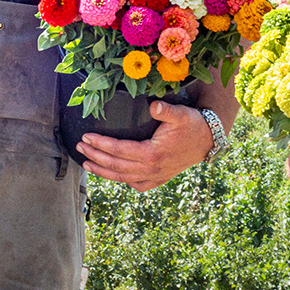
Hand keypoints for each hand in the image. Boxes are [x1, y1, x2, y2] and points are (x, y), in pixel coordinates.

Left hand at [76, 100, 212, 191]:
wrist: (209, 141)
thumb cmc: (193, 124)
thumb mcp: (180, 114)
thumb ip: (165, 110)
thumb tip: (153, 105)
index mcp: (152, 154)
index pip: (119, 150)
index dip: (101, 143)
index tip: (86, 136)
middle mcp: (151, 168)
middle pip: (115, 166)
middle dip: (94, 156)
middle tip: (79, 146)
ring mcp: (155, 176)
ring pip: (122, 178)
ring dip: (102, 171)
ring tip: (86, 162)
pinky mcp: (159, 178)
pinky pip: (136, 184)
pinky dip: (122, 180)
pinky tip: (112, 175)